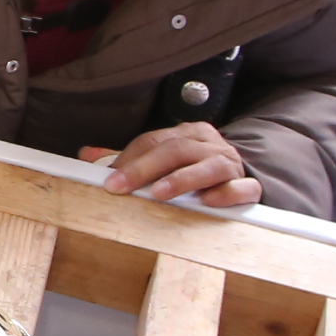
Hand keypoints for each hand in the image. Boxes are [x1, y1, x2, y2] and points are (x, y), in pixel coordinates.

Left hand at [80, 123, 261, 208]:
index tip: (109, 179)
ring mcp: (231, 164)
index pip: (155, 141)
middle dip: (145, 168)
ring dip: (182, 180)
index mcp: (188, 133)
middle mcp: (210, 144)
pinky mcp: (248, 185)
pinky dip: (227, 194)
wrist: (243, 175)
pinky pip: (242, 188)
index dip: (130, 159)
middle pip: (177, 150)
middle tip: (121, 186)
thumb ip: (129, 159)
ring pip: (208, 166)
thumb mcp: (162, 159)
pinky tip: (208, 201)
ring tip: (158, 194)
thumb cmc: (195, 168)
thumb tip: (87, 155)